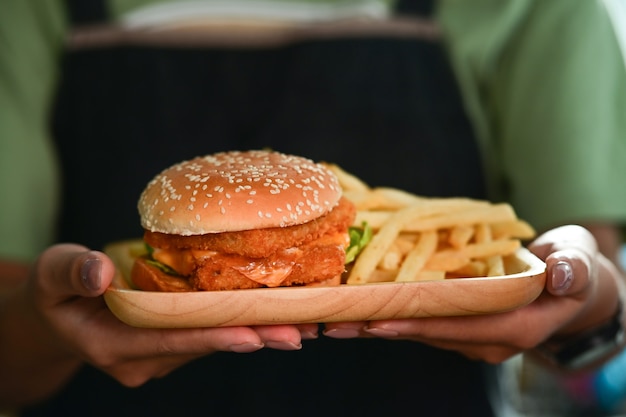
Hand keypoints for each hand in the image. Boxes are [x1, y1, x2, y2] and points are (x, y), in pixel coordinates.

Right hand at [0, 243, 317, 405]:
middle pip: (204, 345)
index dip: (212, 336)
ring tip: (303, 321)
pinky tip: (276, 312)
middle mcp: (143, 359)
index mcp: (113, 346)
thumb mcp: (51, 276)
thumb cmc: (54, 293)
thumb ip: (72, 272)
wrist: (57, 316)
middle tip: (299, 330)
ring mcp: (160, 355)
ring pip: (213, 341)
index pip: (170, 341)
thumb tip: (100, 271)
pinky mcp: (172, 344)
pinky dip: (241, 321)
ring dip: (255, 330)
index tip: (254, 333)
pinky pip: (210, 333)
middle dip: (252, 336)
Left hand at [323, 225, 624, 363]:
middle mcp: (487, 340)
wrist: (569, 285)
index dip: (418, 324)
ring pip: (419, 330)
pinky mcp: (460, 326)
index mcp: (515, 328)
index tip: (377, 321)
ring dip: (378, 322)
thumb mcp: (581, 265)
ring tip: (336, 316)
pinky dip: (393, 313)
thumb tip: (560, 275)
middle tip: (334, 322)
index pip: (459, 328)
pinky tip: (362, 306)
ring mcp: (472, 336)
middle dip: (381, 327)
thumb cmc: (574, 270)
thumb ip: (573, 270)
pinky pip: (422, 321)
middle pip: (428, 334)